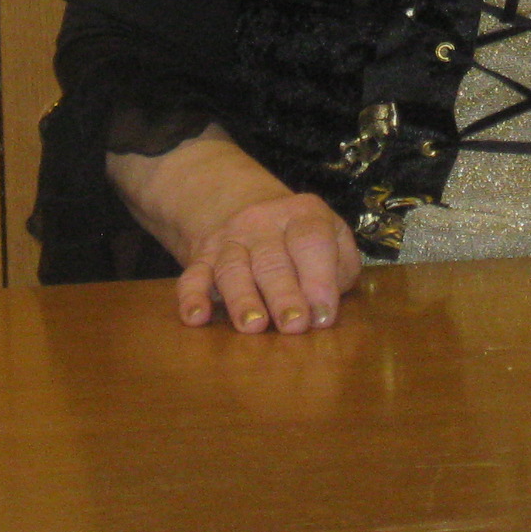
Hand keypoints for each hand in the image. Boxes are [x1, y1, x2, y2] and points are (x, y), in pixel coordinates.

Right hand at [106, 127, 362, 334]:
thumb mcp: (333, 239)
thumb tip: (325, 310)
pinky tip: (196, 317)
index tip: (323, 316)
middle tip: (294, 325)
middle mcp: (263, 223)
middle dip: (283, 294)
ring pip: (233, 268)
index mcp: (304, 215)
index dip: (319, 278)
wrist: (244, 205)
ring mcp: (230, 239)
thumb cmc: (302, 239)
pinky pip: (193, 275)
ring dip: (243, 299)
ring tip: (253, 326)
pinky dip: (191, 297)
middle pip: (272, 259)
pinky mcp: (202, 257)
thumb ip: (339, 270)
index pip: (311, 240)